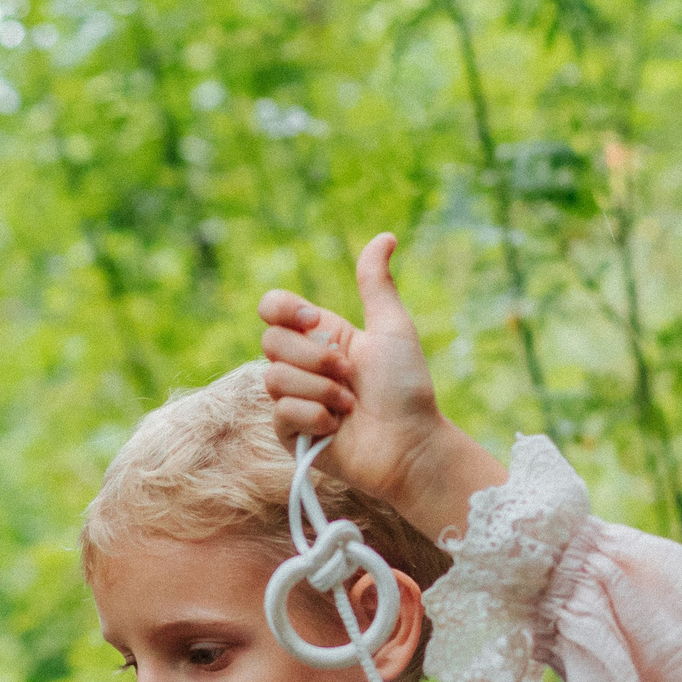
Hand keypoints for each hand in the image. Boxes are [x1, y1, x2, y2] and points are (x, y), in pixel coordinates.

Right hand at [257, 231, 505, 539]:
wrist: (411, 444)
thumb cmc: (407, 388)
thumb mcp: (392, 328)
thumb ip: (376, 284)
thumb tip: (385, 236)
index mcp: (321, 336)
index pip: (273, 308)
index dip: (284, 310)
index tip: (316, 323)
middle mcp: (302, 365)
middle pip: (270, 342)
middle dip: (314, 359)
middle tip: (349, 376)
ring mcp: (294, 400)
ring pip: (274, 379)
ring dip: (320, 391)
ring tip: (349, 406)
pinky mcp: (290, 434)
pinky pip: (281, 413)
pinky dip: (314, 418)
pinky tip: (337, 428)